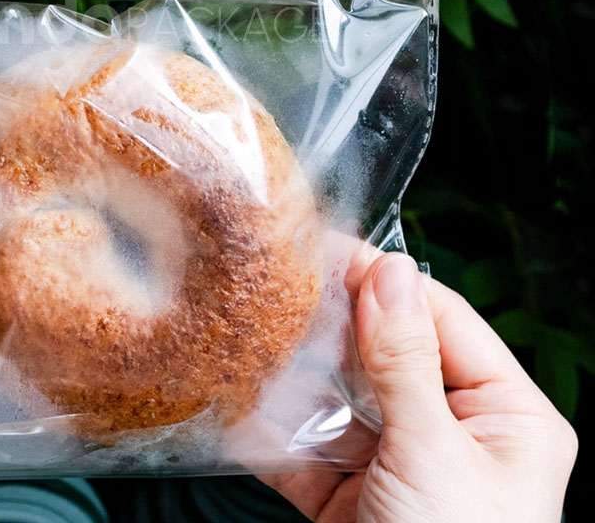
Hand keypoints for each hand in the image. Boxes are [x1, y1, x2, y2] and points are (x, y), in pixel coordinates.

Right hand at [261, 252, 576, 521]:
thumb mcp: (434, 455)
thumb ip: (405, 361)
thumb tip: (388, 269)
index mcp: (507, 417)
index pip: (442, 319)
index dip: (385, 283)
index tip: (329, 249)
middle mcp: (456, 433)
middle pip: (386, 355)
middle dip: (333, 328)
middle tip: (279, 287)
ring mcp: (400, 464)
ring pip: (342, 398)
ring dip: (298, 376)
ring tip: (252, 335)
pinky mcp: (353, 497)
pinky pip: (312, 449)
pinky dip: (277, 433)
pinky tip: (240, 407)